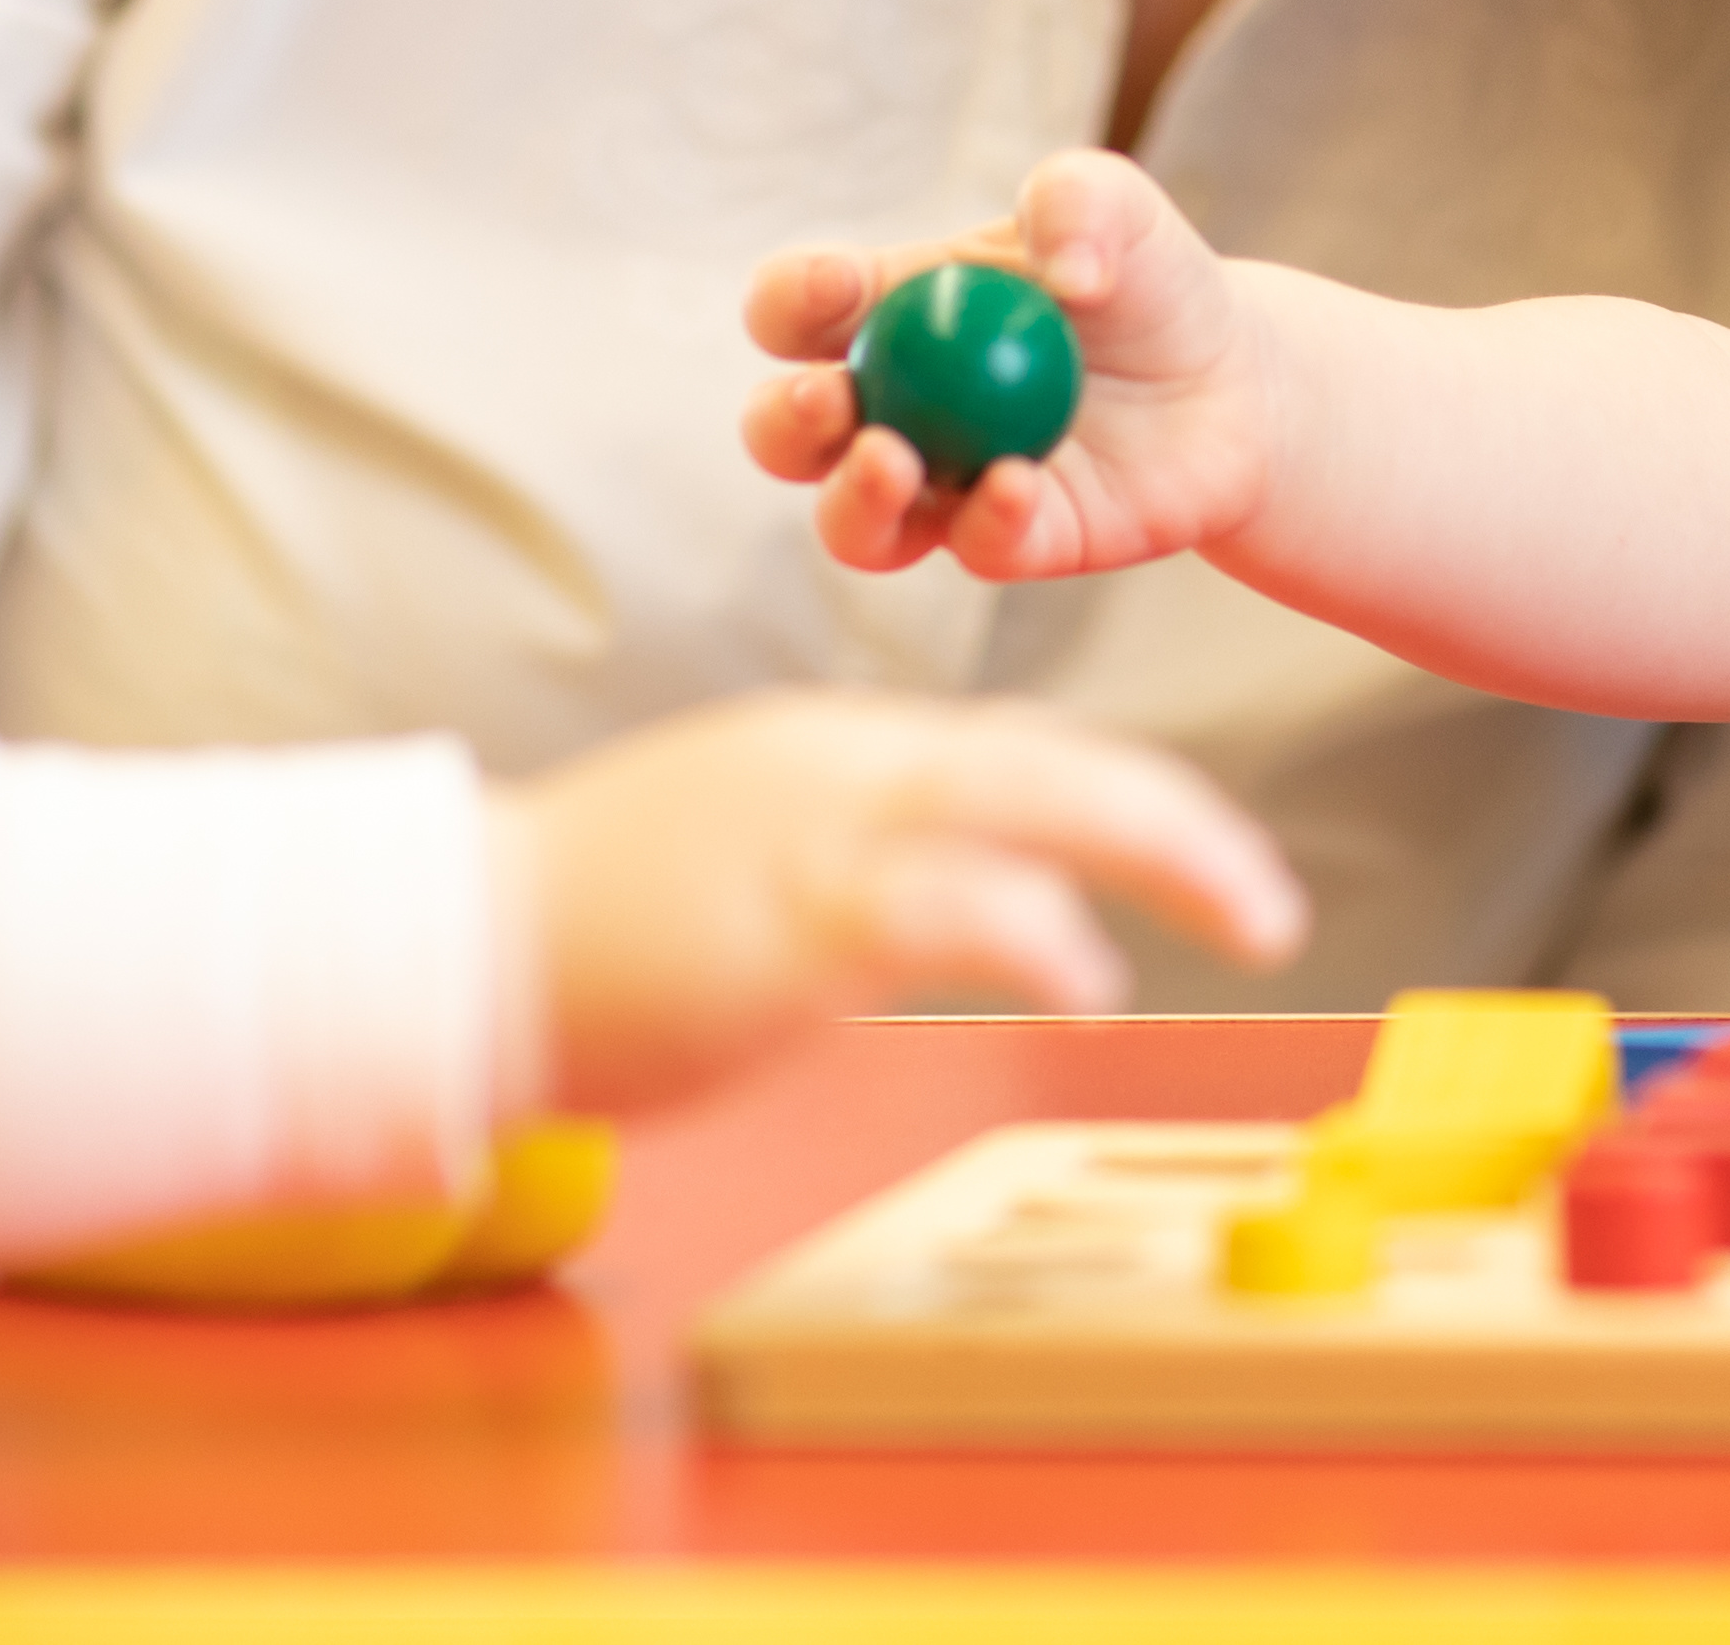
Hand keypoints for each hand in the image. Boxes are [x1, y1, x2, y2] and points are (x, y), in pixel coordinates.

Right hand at [491, 692, 1306, 1115]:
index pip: (1021, 755)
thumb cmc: (593, 920)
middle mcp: (851, 768)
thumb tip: (932, 892)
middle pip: (1061, 765)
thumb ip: (844, 851)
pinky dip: (1039, 931)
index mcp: (843, 753)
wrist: (460, 938)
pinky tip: (1092, 977)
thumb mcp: (745, 847)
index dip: (1127, 798)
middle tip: (1269, 900)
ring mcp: (823, 834)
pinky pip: (945, 905)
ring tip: (1252, 916)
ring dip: (1166, 852)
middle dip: (1183, 824)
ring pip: (1035, 805)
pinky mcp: (789, 920)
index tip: (1200, 857)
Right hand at [739, 150, 1276, 581]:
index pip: (795, 311)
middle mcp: (890, 411)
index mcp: (883, 312)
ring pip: (853, 523)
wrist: (1230, 379)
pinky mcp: (1014, 543)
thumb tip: (1063, 272)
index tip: (836, 285)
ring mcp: (943, 488)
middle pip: (786, 433)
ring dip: (854, 500)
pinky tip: (1020, 485)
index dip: (791, 300)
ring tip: (892, 461)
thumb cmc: (1145, 277)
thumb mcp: (1116, 204)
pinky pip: (976, 549)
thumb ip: (1075, 199)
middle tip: (834, 399)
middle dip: (785, 421)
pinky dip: (987, 523)